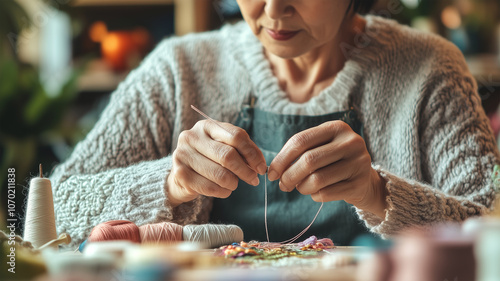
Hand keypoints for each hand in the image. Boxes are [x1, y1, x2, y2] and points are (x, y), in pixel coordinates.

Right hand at [167, 120, 266, 206]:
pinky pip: (210, 188)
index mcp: (206, 125)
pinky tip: (223, 190)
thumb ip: (244, 151)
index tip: (261, 167)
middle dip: (245, 171)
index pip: (236, 136)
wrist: (182, 175)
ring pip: (220, 174)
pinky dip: (223, 192)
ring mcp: (183, 154)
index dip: (252, 153)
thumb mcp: (226, 147)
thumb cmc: (209, 159)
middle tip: (254, 180)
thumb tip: (261, 165)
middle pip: (228, 155)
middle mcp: (191, 136)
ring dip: (233, 183)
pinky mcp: (180, 174)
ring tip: (233, 184)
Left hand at [268, 121, 386, 217]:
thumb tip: (274, 170)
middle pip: (308, 160)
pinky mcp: (360, 183)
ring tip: (300, 188)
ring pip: (317, 179)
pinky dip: (314, 196)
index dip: (281, 159)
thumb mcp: (321, 149)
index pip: (300, 141)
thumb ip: (299, 153)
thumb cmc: (334, 163)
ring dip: (301, 187)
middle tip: (283, 185)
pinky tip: (316, 193)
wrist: (365, 181)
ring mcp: (358, 162)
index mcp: (337, 127)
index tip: (272, 173)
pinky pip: (326, 193)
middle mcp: (351, 142)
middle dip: (289, 176)